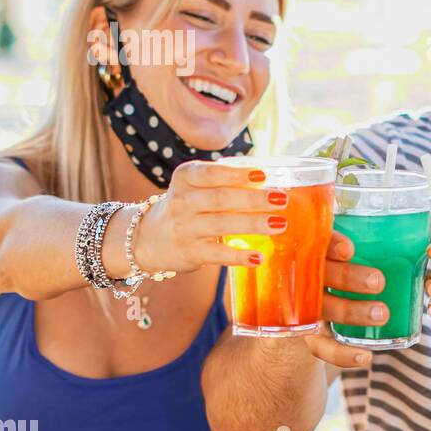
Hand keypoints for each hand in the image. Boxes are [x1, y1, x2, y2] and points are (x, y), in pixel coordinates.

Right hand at [134, 160, 292, 273]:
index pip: (210, 173)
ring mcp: (184, 228)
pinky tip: (258, 257)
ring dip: (253, 224)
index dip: (236, 174)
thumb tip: (268, 178)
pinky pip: (217, 255)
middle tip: (282, 199)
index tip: (263, 174)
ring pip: (222, 225)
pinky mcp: (189, 253)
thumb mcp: (195, 186)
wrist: (149, 238)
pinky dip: (238, 257)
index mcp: (185, 178)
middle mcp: (182, 202)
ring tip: (280, 224)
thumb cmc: (187, 206)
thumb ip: (225, 180)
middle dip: (254, 199)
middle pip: (221, 199)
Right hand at [306, 230, 387, 368]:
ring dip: (352, 312)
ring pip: (324, 309)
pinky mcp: (308, 336)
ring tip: (382, 314)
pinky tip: (365, 357)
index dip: (331, 244)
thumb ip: (389, 245)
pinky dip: (342, 355)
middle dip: (348, 278)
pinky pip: (321, 348)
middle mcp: (308, 277)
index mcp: (320, 250)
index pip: (318, 240)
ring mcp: (306, 308)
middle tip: (378, 282)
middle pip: (321, 274)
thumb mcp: (362, 255)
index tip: (350, 250)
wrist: (313, 314)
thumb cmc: (351, 273)